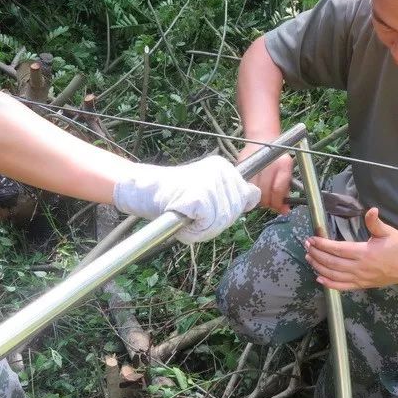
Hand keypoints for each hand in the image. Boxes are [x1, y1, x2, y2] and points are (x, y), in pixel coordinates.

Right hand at [113, 156, 260, 243]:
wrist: (142, 190)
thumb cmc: (173, 195)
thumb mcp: (209, 190)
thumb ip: (231, 194)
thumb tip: (254, 195)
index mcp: (224, 167)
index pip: (248, 197)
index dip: (231, 210)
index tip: (209, 207)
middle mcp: (221, 170)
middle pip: (235, 212)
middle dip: (216, 222)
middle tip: (194, 215)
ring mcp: (211, 181)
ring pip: (221, 220)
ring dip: (202, 228)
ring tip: (186, 216)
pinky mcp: (199, 195)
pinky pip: (207, 224)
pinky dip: (193, 230)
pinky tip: (182, 218)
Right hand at [237, 143, 292, 213]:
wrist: (263, 139)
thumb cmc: (277, 158)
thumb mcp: (286, 171)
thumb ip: (285, 190)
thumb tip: (284, 209)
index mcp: (284, 164)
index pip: (278, 190)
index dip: (278, 203)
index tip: (280, 208)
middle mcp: (270, 163)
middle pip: (265, 192)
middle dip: (268, 203)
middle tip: (269, 204)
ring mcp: (255, 163)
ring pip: (254, 191)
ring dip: (258, 198)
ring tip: (262, 196)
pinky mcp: (243, 164)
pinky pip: (245, 184)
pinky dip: (248, 191)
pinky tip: (252, 191)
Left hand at [304, 208, 397, 290]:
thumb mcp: (388, 232)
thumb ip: (375, 222)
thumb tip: (371, 210)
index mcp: (365, 253)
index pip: (338, 249)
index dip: (323, 244)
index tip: (312, 239)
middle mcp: (360, 268)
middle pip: (332, 262)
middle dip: (317, 254)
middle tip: (306, 246)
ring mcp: (360, 278)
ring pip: (334, 275)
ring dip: (319, 267)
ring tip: (309, 258)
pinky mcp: (362, 285)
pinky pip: (342, 287)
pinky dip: (329, 284)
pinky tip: (319, 278)